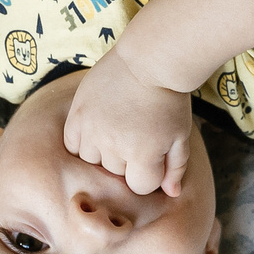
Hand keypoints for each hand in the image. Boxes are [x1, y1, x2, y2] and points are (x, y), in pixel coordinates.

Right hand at [64, 47, 194, 197]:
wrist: (149, 58)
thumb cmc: (169, 99)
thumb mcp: (181, 135)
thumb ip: (176, 168)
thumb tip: (171, 194)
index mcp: (142, 155)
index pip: (140, 187)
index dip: (150, 173)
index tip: (155, 155)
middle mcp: (113, 147)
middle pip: (115, 174)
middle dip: (129, 161)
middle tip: (138, 135)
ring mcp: (92, 130)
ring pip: (91, 161)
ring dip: (104, 152)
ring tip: (118, 131)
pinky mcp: (77, 114)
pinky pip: (72, 144)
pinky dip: (83, 142)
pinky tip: (98, 130)